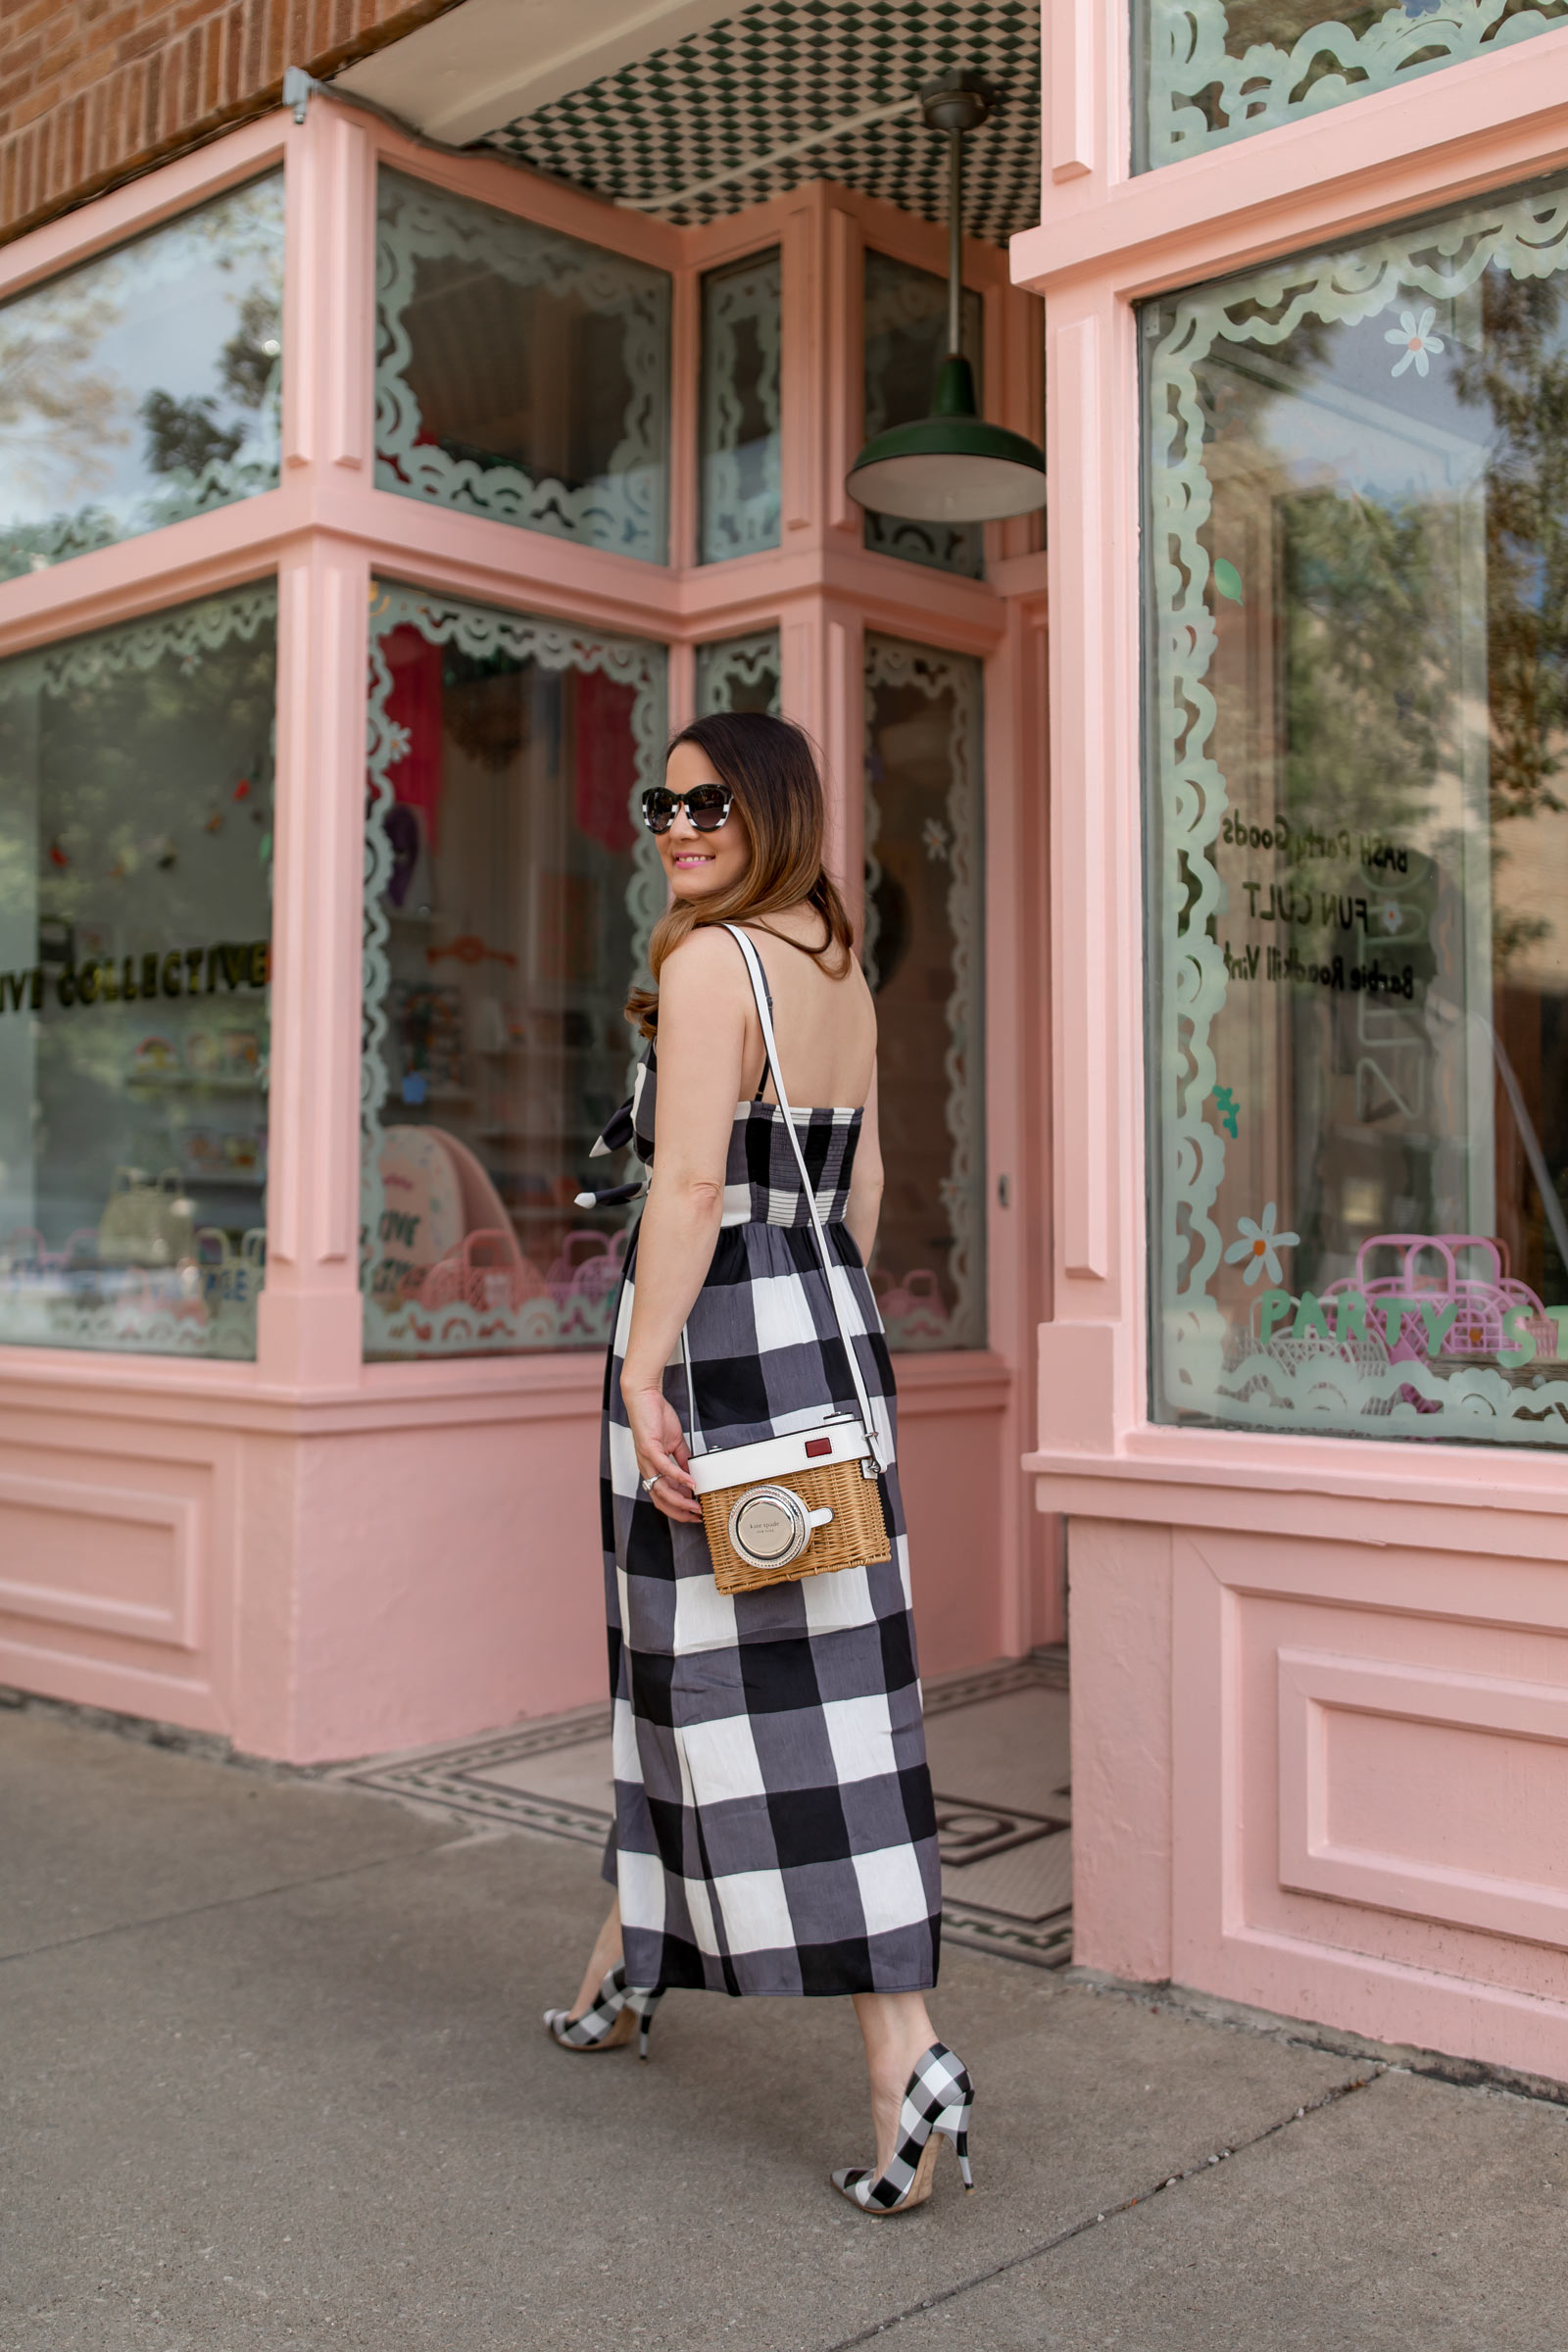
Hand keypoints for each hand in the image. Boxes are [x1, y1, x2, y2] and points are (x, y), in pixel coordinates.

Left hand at [622, 1381, 700, 1523]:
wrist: (644, 1397)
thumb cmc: (655, 1416)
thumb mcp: (674, 1443)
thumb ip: (682, 1459)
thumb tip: (692, 1474)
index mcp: (652, 1468)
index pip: (663, 1496)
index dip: (678, 1508)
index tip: (693, 1513)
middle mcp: (646, 1467)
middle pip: (660, 1499)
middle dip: (679, 1511)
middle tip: (696, 1515)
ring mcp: (646, 1459)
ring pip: (661, 1489)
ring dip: (680, 1500)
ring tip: (695, 1503)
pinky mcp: (648, 1448)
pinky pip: (664, 1468)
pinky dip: (679, 1477)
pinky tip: (690, 1482)